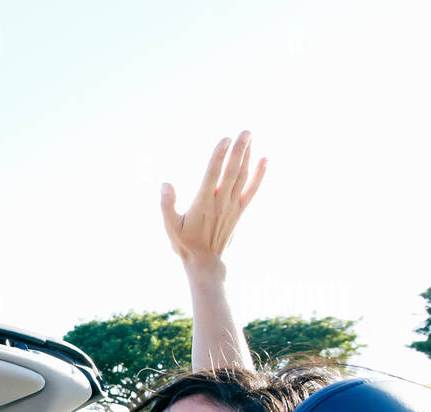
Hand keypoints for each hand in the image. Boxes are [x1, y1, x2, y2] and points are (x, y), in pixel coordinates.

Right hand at [160, 132, 266, 273]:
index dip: (219, 156)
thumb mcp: (170, 226)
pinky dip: (260, 175)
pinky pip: (252, 190)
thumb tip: (165, 184)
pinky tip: (265, 160)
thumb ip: (166, 205)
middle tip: (245, 131)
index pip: (212, 175)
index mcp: (202, 203)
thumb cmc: (185, 243)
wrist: (205, 262)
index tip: (225, 139)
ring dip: (248, 157)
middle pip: (232, 172)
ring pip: (242, 177)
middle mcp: (220, 202)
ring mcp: (232, 206)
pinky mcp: (240, 211)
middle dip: (239, 151)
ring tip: (250, 137)